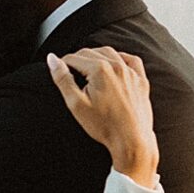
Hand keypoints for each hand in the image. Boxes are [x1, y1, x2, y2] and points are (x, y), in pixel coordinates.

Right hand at [46, 46, 158, 186]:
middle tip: (70, 71)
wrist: (132, 140)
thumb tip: (52, 59)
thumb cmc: (104, 126)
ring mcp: (131, 72)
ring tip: (87, 68)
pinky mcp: (141, 80)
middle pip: (91, 52)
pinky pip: (131, 60)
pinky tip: (115, 64)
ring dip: (96, 56)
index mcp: (100, 69)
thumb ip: (63, 79)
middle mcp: (117, 66)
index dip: (63, 63)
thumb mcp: (76, 104)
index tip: (59, 70)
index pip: (75, 57)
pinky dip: (120, 58)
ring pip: (110, 53)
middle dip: (78, 59)